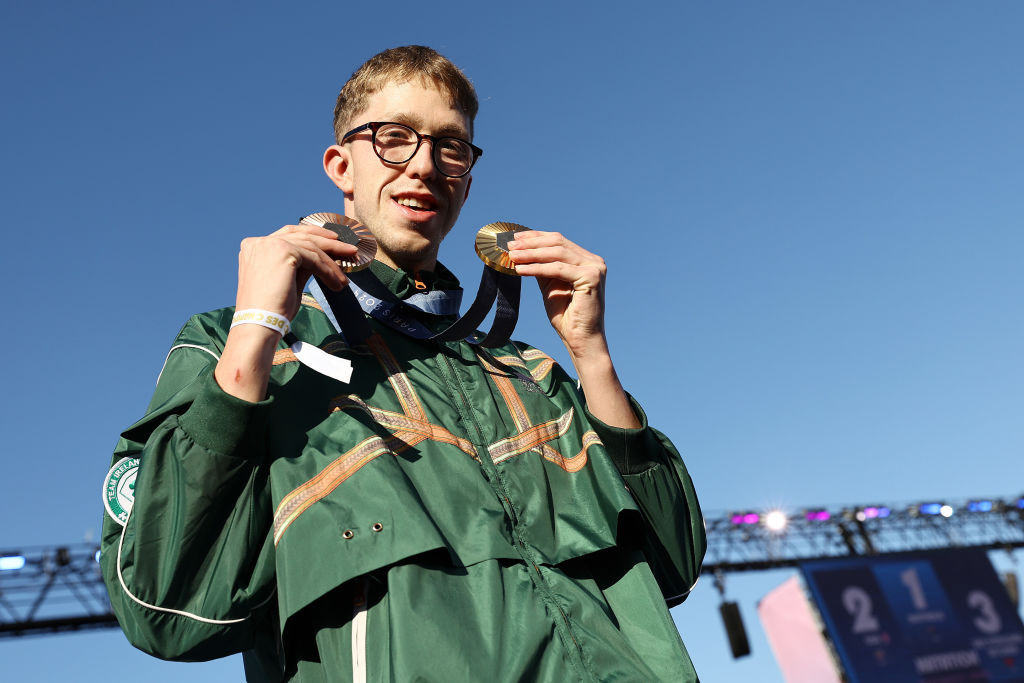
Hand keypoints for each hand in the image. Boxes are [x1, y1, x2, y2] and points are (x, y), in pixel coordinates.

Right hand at [235, 223, 356, 320]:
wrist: (260, 322)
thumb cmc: (271, 309)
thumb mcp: (286, 279)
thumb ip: (299, 265)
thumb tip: (319, 259)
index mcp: (255, 247)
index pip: (289, 233)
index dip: (312, 234)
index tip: (331, 240)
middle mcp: (260, 242)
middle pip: (301, 235)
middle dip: (328, 242)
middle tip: (349, 250)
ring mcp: (270, 244)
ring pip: (310, 247)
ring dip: (332, 261)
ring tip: (345, 276)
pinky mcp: (283, 251)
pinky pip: (314, 259)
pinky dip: (328, 271)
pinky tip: (337, 283)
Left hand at [507, 230, 608, 360]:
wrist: (580, 339)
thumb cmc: (566, 316)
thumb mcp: (550, 285)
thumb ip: (541, 267)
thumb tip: (520, 251)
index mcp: (586, 260)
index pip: (558, 241)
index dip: (536, 237)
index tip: (514, 237)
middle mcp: (594, 261)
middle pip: (558, 243)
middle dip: (531, 244)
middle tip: (509, 246)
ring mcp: (595, 268)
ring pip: (557, 253)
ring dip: (531, 254)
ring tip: (512, 256)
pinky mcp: (592, 277)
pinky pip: (558, 269)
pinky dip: (537, 268)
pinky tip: (521, 270)